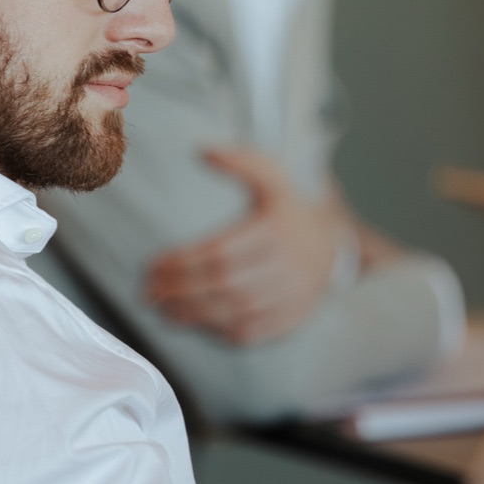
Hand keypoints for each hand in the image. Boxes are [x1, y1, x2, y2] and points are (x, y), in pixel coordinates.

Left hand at [144, 147, 355, 344]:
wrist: (333, 245)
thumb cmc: (291, 210)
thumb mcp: (272, 176)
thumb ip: (239, 161)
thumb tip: (202, 151)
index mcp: (275, 230)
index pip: (220, 252)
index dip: (182, 262)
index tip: (153, 265)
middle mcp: (286, 265)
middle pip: (224, 285)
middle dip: (180, 291)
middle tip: (149, 292)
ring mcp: (291, 295)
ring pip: (236, 313)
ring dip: (193, 315)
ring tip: (163, 309)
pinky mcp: (291, 317)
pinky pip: (252, 332)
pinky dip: (219, 332)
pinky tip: (195, 322)